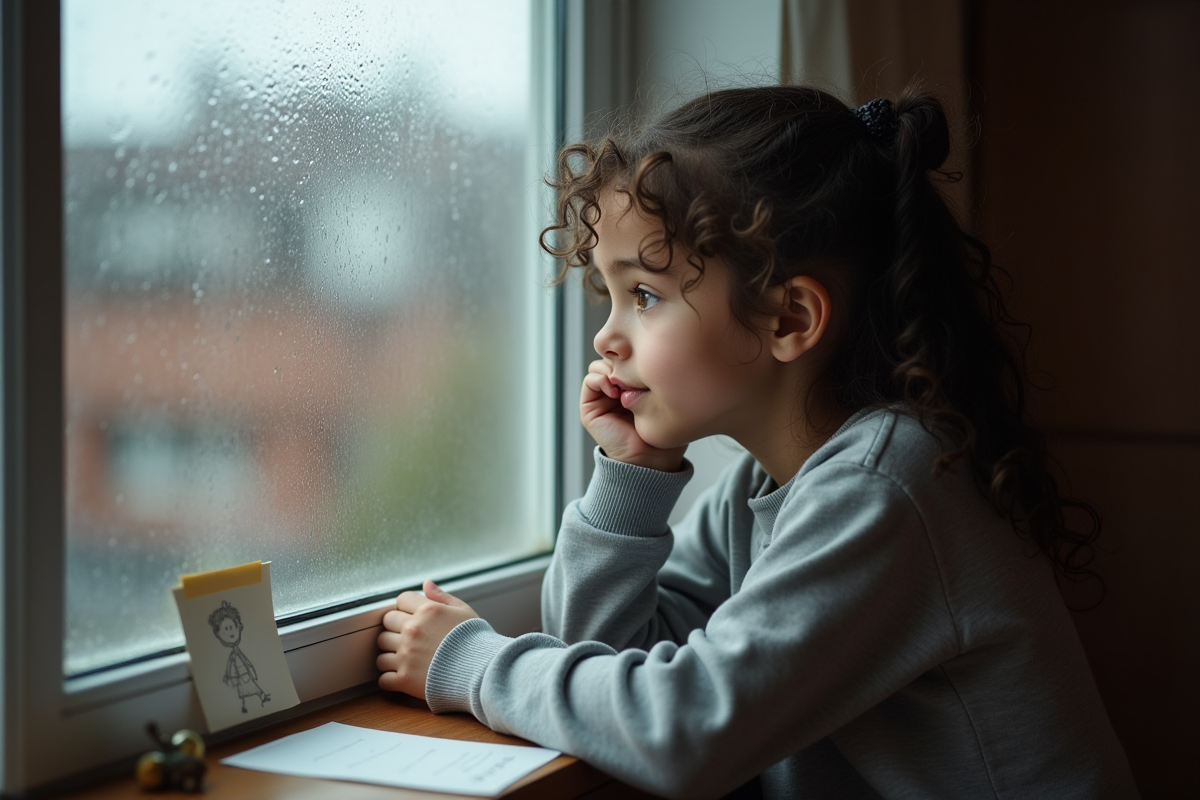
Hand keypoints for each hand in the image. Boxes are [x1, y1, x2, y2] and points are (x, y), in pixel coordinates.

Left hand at [376, 579, 478, 699]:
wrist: (483, 673)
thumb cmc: (476, 641)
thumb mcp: (464, 612)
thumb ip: (442, 597)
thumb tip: (425, 583)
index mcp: (427, 611)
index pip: (400, 600)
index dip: (406, 608)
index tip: (413, 617)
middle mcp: (412, 630)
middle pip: (387, 623)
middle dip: (396, 629)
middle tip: (409, 639)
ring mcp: (406, 655)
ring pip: (381, 652)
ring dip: (391, 655)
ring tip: (406, 660)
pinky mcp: (404, 679)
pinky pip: (383, 678)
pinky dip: (391, 679)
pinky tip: (403, 677)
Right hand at [581, 360, 685, 471]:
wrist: (649, 459)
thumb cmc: (661, 433)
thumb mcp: (661, 399)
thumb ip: (653, 377)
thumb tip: (647, 355)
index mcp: (632, 386)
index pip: (628, 357)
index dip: (634, 355)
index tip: (647, 363)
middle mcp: (616, 389)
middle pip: (613, 358)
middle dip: (622, 360)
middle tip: (634, 371)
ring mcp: (602, 397)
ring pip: (599, 366)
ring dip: (611, 369)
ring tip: (624, 384)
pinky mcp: (590, 407)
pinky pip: (590, 380)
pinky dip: (600, 379)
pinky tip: (615, 392)